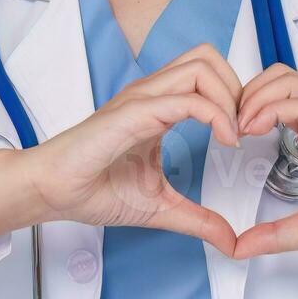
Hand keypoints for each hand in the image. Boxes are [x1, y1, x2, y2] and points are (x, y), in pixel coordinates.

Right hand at [18, 43, 243, 255]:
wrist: (52, 192)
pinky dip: (215, 115)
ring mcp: (142, 99)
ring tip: (234, 135)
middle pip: (209, 57)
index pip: (207, 73)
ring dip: (229, 97)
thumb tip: (230, 241)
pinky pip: (185, 99)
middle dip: (238, 88)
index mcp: (158, 105)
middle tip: (244, 129)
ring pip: (201, 66)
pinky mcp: (134, 113)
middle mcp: (152, 93)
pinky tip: (224, 141)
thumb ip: (198, 219)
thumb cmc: (93, 189)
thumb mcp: (160, 206)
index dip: (236, 97)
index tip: (244, 136)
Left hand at [231, 64, 297, 259]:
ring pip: (284, 80)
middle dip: (243, 94)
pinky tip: (254, 130)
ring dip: (252, 98)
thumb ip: (277, 234)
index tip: (228, 137)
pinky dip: (270, 109)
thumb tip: (240, 248)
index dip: (246, 108)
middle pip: (275, 77)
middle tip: (226, 127)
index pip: (276, 97)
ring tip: (238, 129)